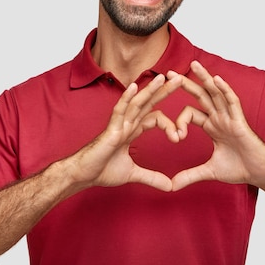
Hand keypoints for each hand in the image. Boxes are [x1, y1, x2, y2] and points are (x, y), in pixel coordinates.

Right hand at [70, 73, 182, 191]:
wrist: (83, 175)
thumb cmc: (102, 170)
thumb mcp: (133, 174)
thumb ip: (152, 178)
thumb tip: (170, 186)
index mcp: (133, 130)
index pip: (155, 117)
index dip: (169, 124)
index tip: (180, 137)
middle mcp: (127, 123)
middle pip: (148, 103)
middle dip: (163, 91)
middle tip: (180, 78)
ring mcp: (119, 124)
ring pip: (136, 103)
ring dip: (149, 89)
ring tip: (162, 77)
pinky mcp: (110, 129)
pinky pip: (119, 110)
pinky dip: (126, 98)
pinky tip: (134, 86)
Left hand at [169, 61, 264, 190]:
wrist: (260, 174)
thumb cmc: (240, 168)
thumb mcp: (209, 171)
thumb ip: (190, 175)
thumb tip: (171, 185)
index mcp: (212, 126)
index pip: (190, 113)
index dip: (179, 121)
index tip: (175, 136)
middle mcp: (220, 117)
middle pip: (201, 95)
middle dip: (186, 84)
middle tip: (169, 73)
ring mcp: (230, 117)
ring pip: (216, 93)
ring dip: (205, 78)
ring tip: (193, 64)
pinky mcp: (240, 121)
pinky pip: (232, 102)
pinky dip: (225, 90)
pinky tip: (216, 79)